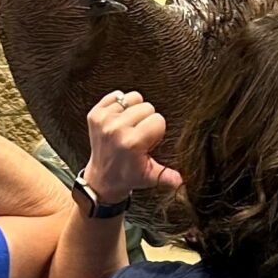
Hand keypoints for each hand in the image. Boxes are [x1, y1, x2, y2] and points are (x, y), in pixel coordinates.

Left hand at [84, 88, 181, 203]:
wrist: (102, 178)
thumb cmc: (128, 176)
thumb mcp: (151, 176)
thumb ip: (167, 176)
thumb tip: (181, 182)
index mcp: (132, 142)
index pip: (158, 119)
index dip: (157, 131)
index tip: (148, 143)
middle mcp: (116, 129)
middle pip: (147, 106)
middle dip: (147, 120)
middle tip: (139, 136)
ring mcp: (104, 120)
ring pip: (133, 98)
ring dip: (134, 110)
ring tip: (130, 126)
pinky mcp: (95, 114)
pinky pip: (116, 96)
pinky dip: (120, 106)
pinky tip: (119, 121)